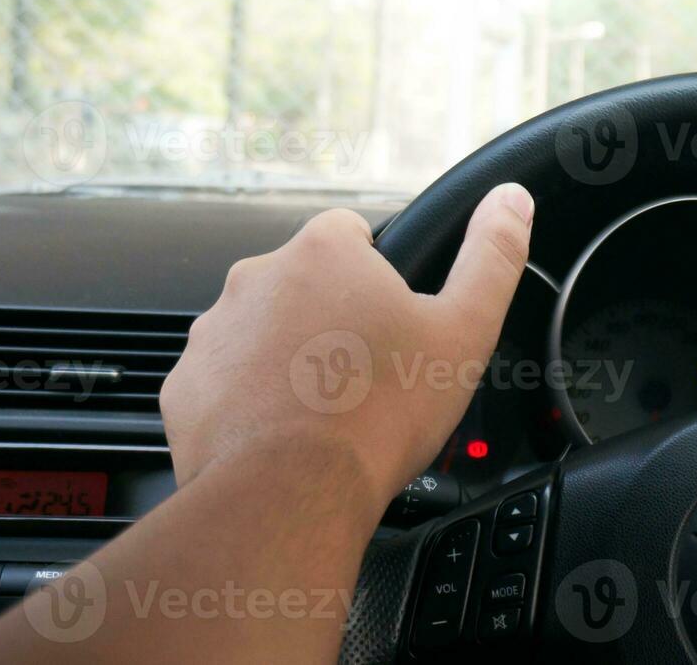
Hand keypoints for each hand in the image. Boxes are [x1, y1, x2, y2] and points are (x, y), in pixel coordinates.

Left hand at [160, 183, 534, 501]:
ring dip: (288, 359)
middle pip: (305, 284)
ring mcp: (213, 332)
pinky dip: (249, 401)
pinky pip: (225, 381)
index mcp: (323, 253)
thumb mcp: (463, 331)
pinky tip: (282, 434)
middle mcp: (256, 278)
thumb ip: (491, 256)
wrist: (289, 495)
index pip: (352, 232)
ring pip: (262, 332)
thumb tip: (510, 202)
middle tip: (365, 375)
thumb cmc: (376, 416)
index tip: (392, 321)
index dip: (380, 275)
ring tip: (324, 411)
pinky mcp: (186, 385)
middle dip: (331, 320)